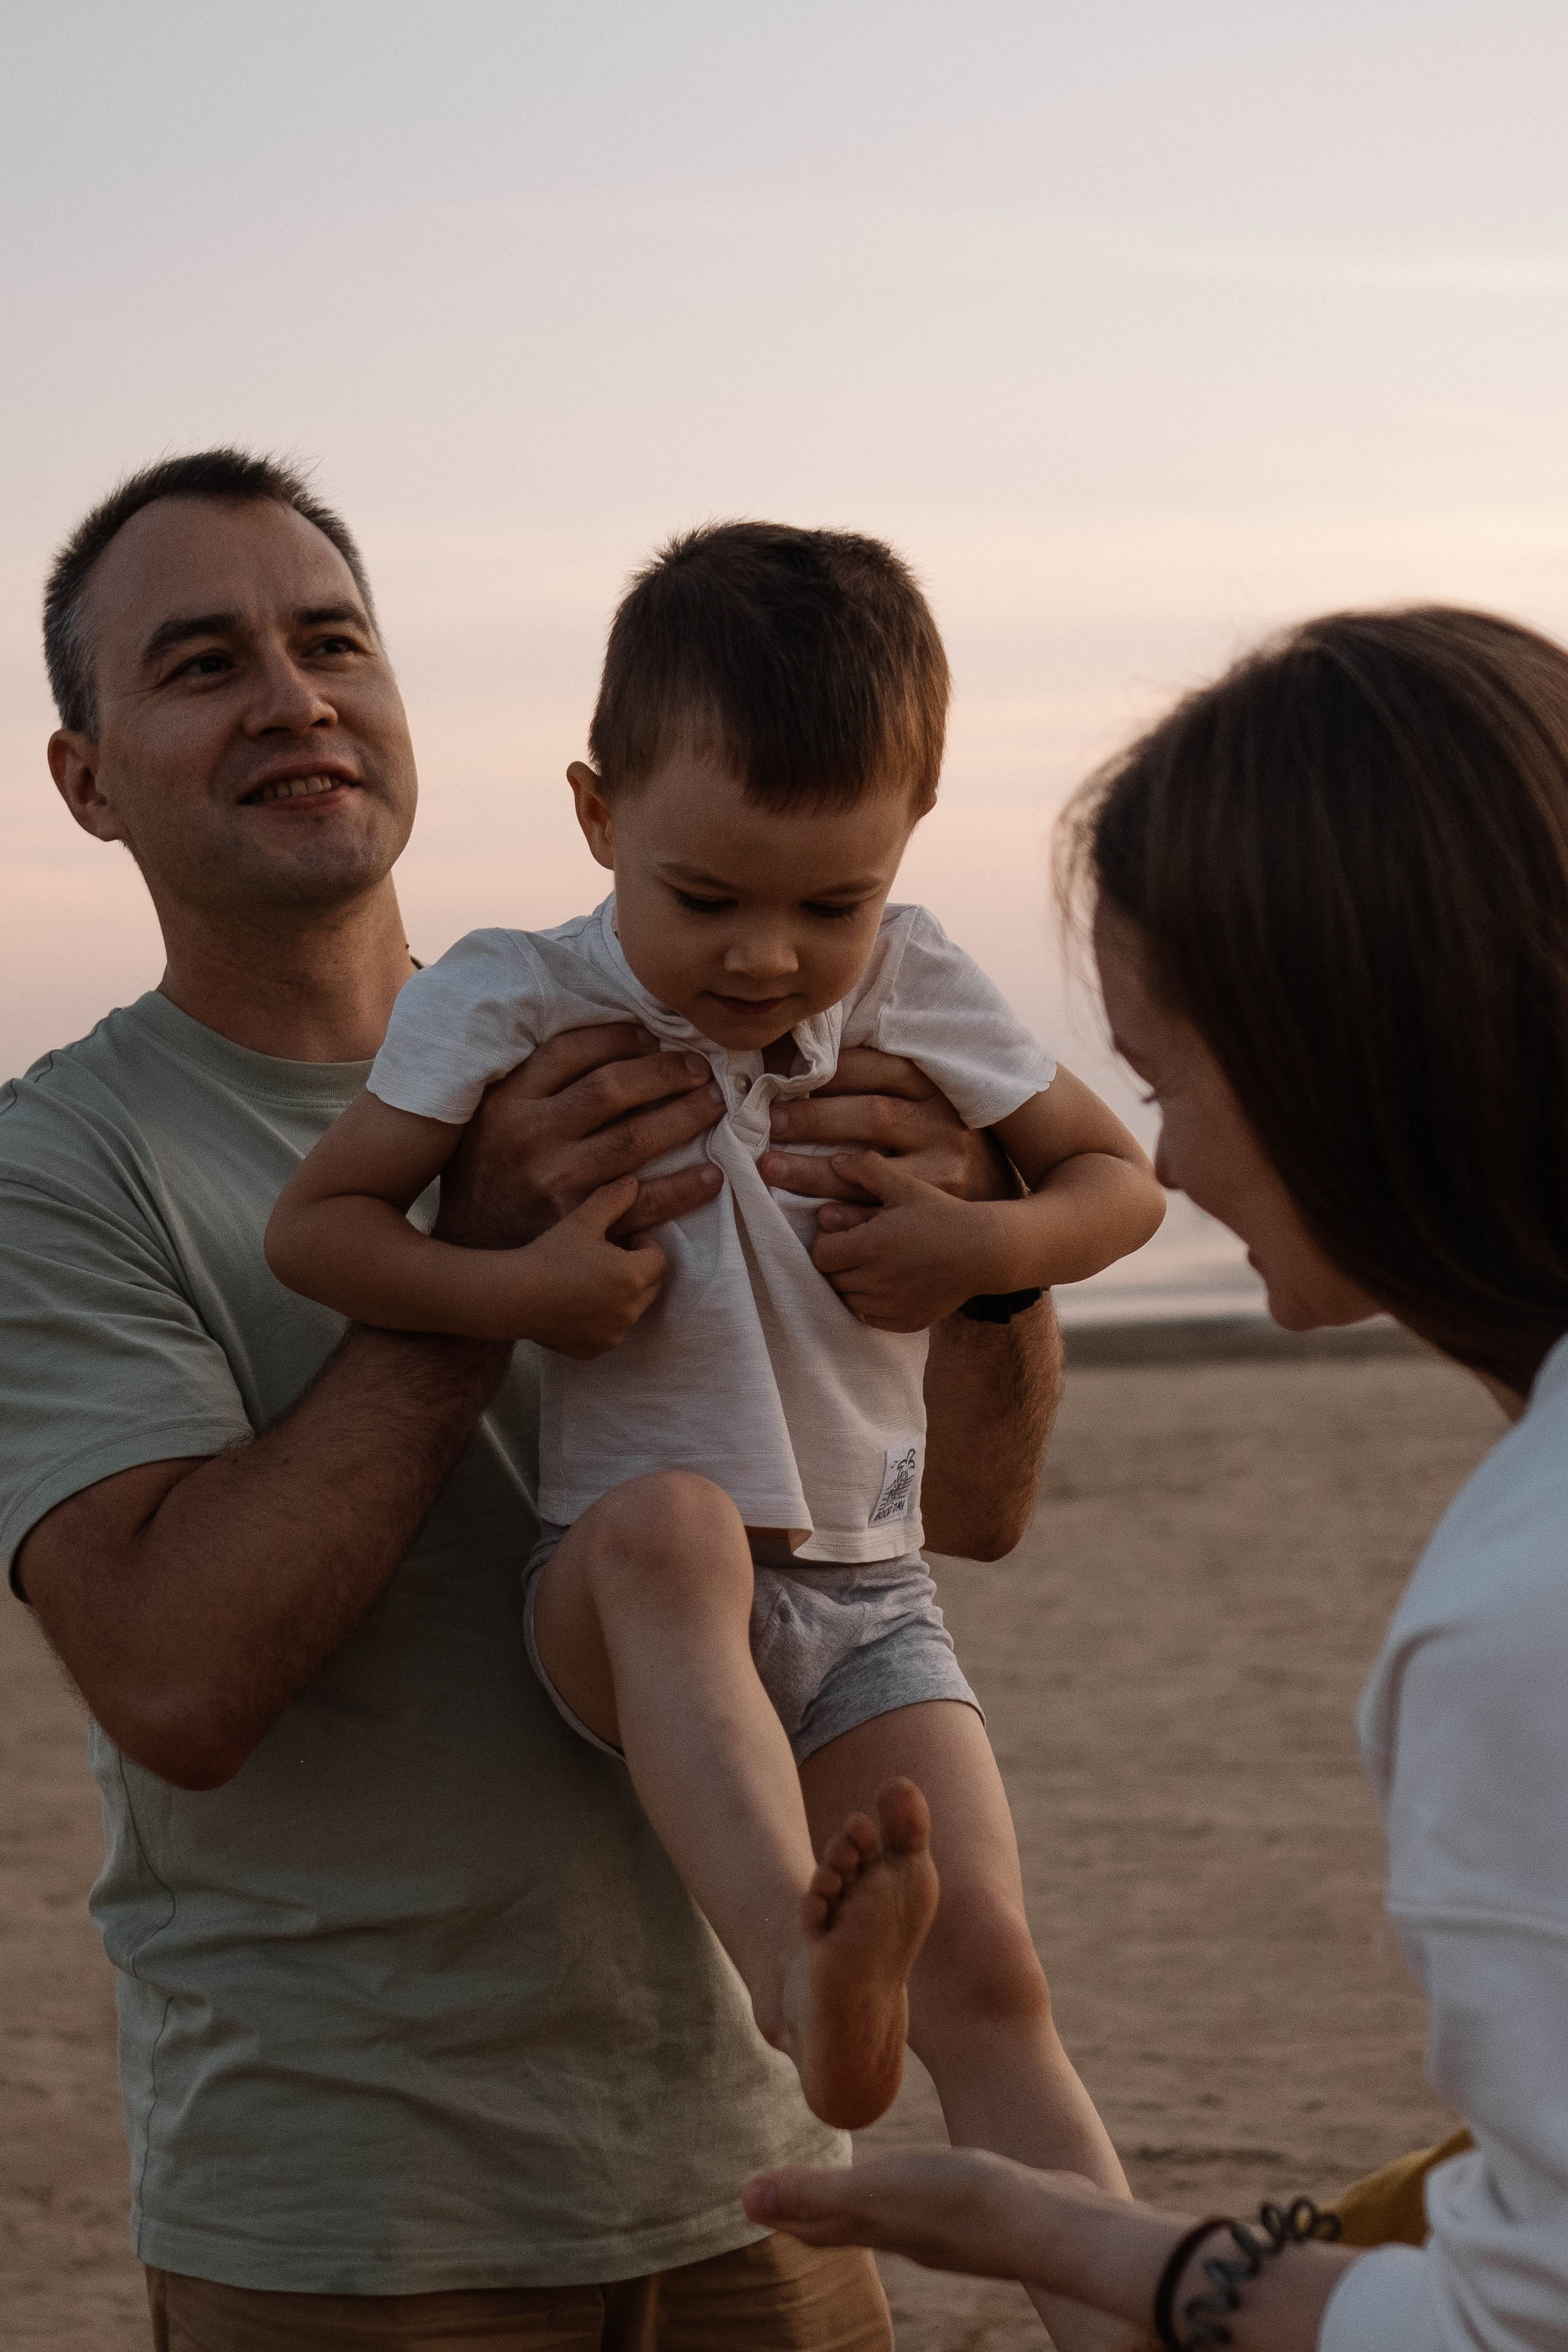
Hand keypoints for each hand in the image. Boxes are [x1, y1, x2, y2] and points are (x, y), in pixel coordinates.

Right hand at [435, 1023, 722, 1248]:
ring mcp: (557, 1183)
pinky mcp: (580, 1225)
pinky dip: (684, 1188)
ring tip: (713, 1105)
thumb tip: (604, 1047)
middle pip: (612, 1089)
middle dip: (665, 1072)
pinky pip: (645, 1202)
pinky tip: (711, 1174)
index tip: (652, 1037)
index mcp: (507, 1102)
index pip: (572, 1051)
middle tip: (699, 1069)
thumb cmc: (485, 1176)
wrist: (467, 1253)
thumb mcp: (490, 1118)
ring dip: (685, 1118)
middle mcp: (532, 1137)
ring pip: (635, 1139)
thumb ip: (532, 1084)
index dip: (620, 1038)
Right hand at [504, 1176, 666, 1358]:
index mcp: (632, 1277)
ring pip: (631, 1310)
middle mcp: (629, 1310)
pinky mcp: (595, 1350)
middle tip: (608, 1258)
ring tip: (591, 1280)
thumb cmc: (549, 1255)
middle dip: (638, 1270)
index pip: (658, 1258)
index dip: (643, 1245)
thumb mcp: (582, 1220)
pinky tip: (578, 1304)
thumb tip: (633, 1183)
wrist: (513, 1295)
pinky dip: (603, 1319)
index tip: (623, 1239)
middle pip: (651, 1286)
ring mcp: (613, 1334)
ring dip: (622, 1295)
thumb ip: (613, 1200)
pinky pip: (610, 1331)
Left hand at [743, 2149, 1047, 2277]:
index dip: (783, 2213)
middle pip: (847, 2225)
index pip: (816, 2226)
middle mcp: (907, 2233)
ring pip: (889, 2215)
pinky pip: (929, 2202)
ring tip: (851, 2193)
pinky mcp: (981, 2211)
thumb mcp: (878, 2192)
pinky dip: (908, 2192)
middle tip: (786, 2197)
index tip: (753, 2200)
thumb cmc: (963, 2203)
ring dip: (861, 2204)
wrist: (1052, 2224)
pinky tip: (925, 2187)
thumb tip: (744, 2198)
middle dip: (813, 2212)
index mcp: (877, 2225)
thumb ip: (814, 2194)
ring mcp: (947, 2228)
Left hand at [759, 1049, 1014, 1233]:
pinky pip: (879, 1214)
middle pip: (870, 1114)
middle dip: (813, 1118)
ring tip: (770, 1167)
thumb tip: (815, 1065)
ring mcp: (943, 1172)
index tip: (786, 1078)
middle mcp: (945, 1127)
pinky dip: (845, 1215)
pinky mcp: (935, 1211)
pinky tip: (816, 1216)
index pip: (879, 1068)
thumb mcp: (933, 1110)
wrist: (1005, 1219)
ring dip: (811, 1169)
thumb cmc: (952, 1153)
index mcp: (939, 1091)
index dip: (830, 1071)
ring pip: (868, 1166)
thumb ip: (889, 1088)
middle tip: (769, 1123)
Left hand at [809, 1152, 1010, 1330]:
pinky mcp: (905, 1322)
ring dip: (852, 1285)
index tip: (844, 1234)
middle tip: (858, 1248)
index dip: (827, 1243)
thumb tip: (834, 1161)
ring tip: (873, 1265)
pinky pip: (870, 1318)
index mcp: (869, 1247)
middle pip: (831, 1279)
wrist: (984, 1251)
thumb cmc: (943, 1214)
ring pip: (848, 1301)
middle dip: (838, 1263)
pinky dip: (872, 1305)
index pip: (821, 1255)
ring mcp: (891, 1306)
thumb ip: (867, 1170)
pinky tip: (888, 1285)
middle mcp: (876, 1281)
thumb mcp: (907, 1186)